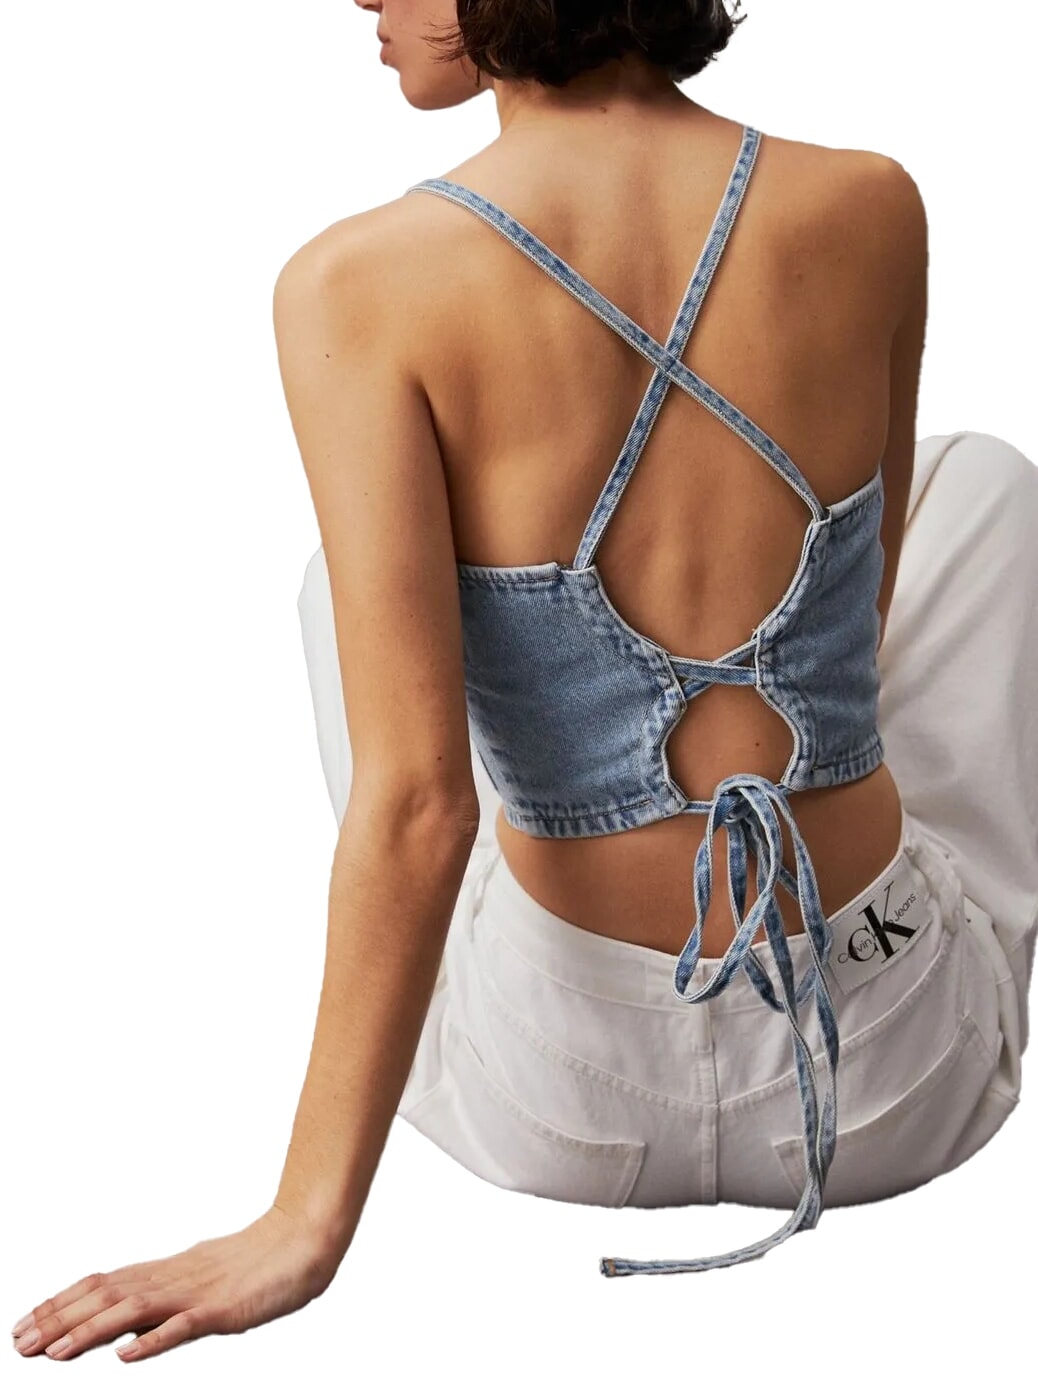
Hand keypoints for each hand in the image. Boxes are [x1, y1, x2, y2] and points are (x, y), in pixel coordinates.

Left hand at [10, 1205, 337, 1362]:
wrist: (307, 1237)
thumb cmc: (261, 1262)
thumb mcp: (203, 1280)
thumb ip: (166, 1300)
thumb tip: (125, 1328)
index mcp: (169, 1272)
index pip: (104, 1285)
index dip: (62, 1304)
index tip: (25, 1324)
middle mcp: (175, 1279)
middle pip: (108, 1296)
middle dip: (60, 1320)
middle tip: (19, 1343)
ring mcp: (199, 1293)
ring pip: (135, 1311)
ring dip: (90, 1332)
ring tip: (54, 1353)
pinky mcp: (225, 1311)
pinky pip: (185, 1326)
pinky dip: (153, 1341)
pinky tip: (127, 1356)